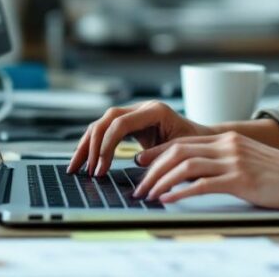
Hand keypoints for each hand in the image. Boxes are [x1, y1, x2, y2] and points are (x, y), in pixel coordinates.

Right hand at [67, 101, 213, 176]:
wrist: (203, 140)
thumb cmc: (195, 146)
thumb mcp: (179, 152)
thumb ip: (159, 155)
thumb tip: (136, 163)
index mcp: (155, 111)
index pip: (120, 123)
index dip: (106, 146)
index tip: (100, 169)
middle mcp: (142, 108)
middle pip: (106, 120)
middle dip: (92, 146)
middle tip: (86, 170)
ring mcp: (135, 113)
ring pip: (102, 123)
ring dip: (87, 145)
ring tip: (75, 167)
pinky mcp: (131, 122)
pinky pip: (106, 130)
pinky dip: (93, 144)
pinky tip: (84, 159)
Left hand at [132, 131, 278, 209]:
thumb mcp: (249, 161)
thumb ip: (225, 163)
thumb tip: (199, 175)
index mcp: (228, 139)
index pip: (183, 141)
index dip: (158, 152)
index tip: (141, 165)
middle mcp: (228, 145)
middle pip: (177, 151)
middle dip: (152, 169)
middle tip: (138, 186)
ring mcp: (234, 161)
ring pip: (184, 165)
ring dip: (160, 181)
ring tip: (148, 195)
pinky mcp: (240, 179)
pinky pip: (202, 184)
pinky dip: (180, 192)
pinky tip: (168, 200)